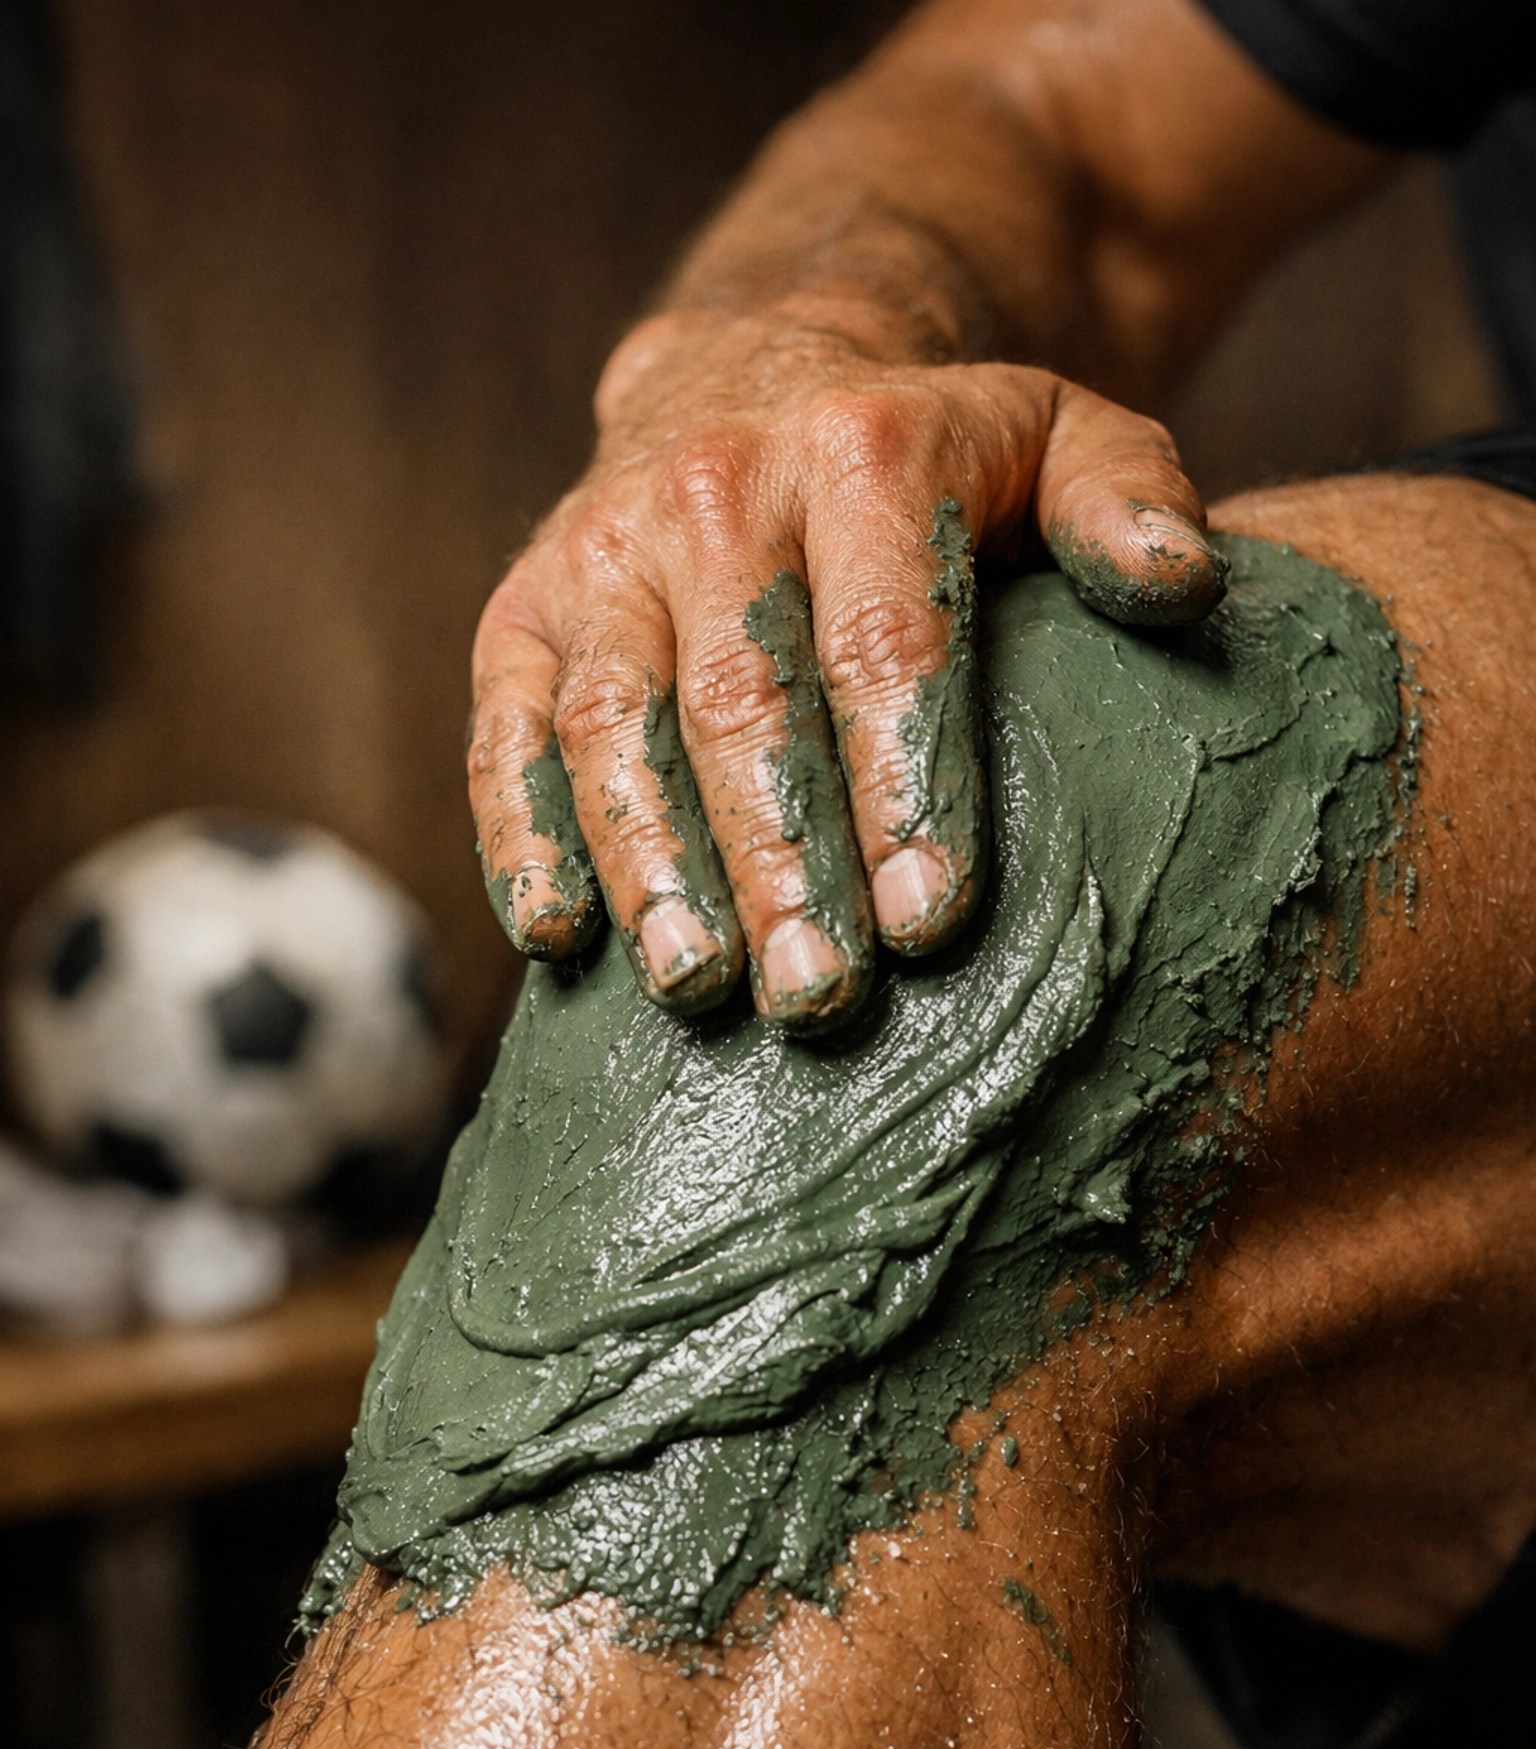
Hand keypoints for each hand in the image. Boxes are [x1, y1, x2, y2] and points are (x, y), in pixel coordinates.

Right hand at [469, 302, 1224, 1031]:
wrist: (746, 381)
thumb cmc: (929, 461)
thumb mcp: (1054, 434)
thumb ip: (1126, 498)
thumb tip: (1184, 589)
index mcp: (861, 450)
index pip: (885, 638)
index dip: (906, 786)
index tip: (931, 921)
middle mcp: (712, 490)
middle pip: (741, 699)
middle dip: (779, 858)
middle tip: (819, 997)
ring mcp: (599, 555)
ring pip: (611, 724)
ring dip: (650, 865)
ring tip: (698, 988)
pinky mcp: (519, 612)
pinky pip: (503, 732)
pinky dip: (519, 836)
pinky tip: (556, 939)